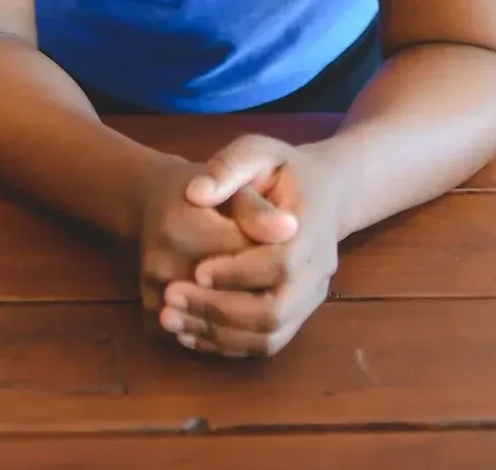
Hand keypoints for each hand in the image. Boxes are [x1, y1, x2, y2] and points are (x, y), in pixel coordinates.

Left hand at [159, 135, 343, 358]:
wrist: (326, 192)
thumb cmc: (284, 169)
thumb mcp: (258, 151)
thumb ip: (229, 167)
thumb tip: (196, 192)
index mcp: (311, 226)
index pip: (279, 262)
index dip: (237, 271)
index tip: (196, 269)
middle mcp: (318, 269)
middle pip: (275, 310)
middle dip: (219, 309)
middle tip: (170, 299)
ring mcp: (311, 297)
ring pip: (269, 335)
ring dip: (218, 334)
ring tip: (171, 319)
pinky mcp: (299, 314)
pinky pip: (266, 344)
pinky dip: (228, 345)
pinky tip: (190, 333)